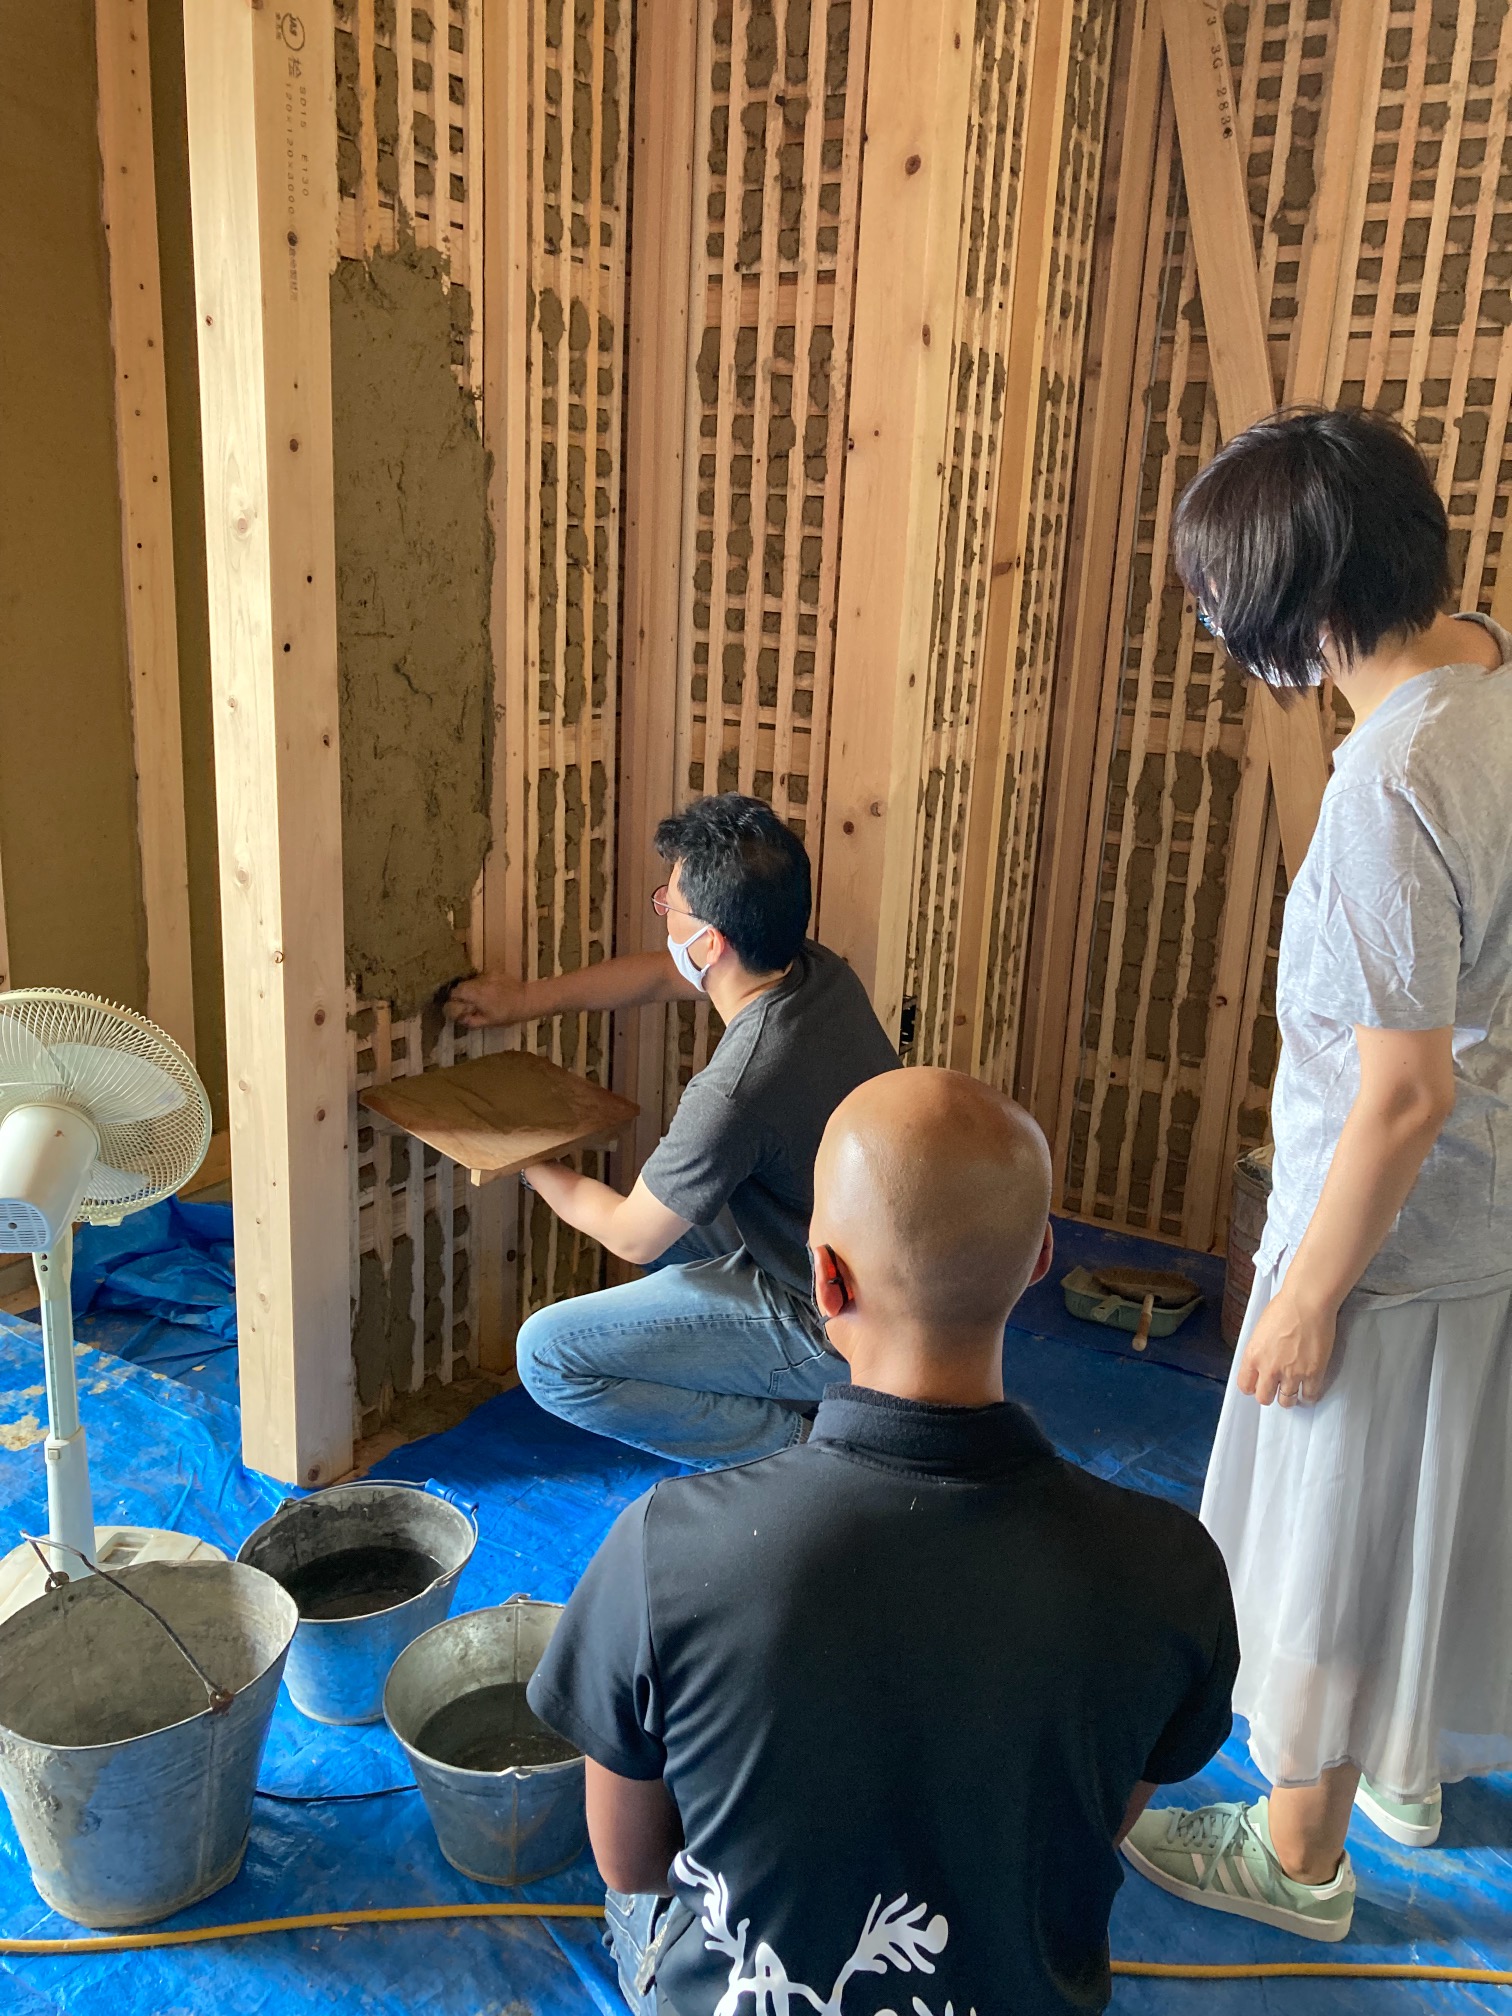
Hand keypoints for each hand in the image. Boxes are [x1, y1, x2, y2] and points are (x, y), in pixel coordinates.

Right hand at [445, 971, 533, 1028]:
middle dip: (461, 994)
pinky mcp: (494, 971)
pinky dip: (482, 984)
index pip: (455, 993)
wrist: (526, 1000)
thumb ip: (471, 1021)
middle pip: (461, 985)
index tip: (457, 1007)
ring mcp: (486, 975)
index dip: (453, 1000)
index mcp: (476, 995)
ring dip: (471, 989)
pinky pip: (482, 977)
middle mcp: (479, 982)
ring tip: (480, 998)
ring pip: (471, 981)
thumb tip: (459, 1019)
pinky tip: (490, 991)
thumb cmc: (507, 1014)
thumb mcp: (489, 1022)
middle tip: (467, 1003)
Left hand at [1237, 1288, 1336, 1407]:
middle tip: (1277, 1389)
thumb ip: (1259, 1350)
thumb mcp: (1260, 1330)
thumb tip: (1262, 1361)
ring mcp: (1292, 1373)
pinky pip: (1309, 1396)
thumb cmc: (1284, 1307)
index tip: (1259, 1385)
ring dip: (1289, 1398)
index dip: (1252, 1387)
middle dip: (1270, 1395)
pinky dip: (1309, 1395)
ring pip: (1286, 1401)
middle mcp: (1269, 1368)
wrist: (1307, 1302)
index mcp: (1252, 1355)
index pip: (1245, 1385)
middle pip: (1264, 1398)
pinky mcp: (1312, 1373)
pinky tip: (1309, 1389)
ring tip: (1294, 1390)